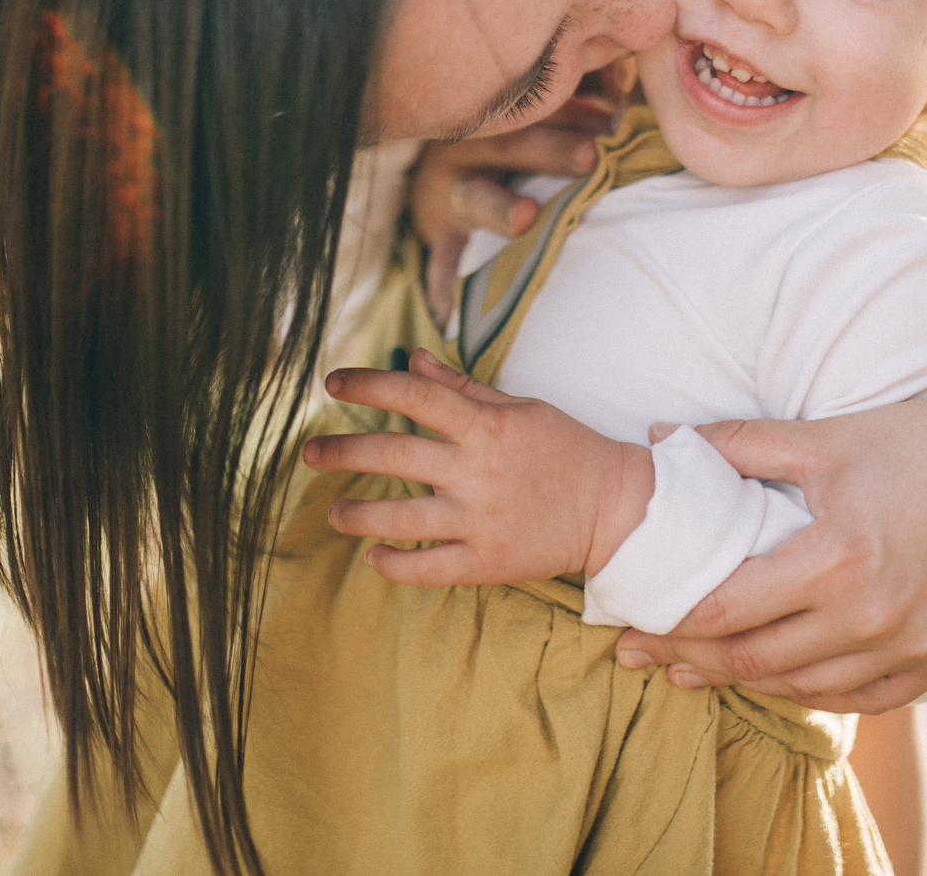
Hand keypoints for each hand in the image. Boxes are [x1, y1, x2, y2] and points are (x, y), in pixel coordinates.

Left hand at [300, 351, 653, 585]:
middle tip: (310, 452)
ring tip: (334, 512)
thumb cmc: (566, 449)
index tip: (332, 382)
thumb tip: (413, 359)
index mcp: (485, 426)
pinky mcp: (487, 561)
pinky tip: (373, 557)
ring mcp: (480, 519)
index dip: (368, 384)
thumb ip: (462, 388)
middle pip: (392, 454)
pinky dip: (394, 564)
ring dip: (357, 514)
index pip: (414, 395)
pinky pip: (428, 568)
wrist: (616, 508)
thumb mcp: (520, 408)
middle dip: (342, 451)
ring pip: (400, 517)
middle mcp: (477, 470)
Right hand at [407, 62, 632, 307]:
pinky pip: (441, 261)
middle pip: (512, 144)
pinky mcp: (440, 235)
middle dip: (551, 150)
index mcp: (501, 112)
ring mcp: (451, 192)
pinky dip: (444, 287)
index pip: (537, 104)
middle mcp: (471, 146)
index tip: (611, 113)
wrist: (438, 172)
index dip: (572, 107)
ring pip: (475, 197)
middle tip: (591, 156)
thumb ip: (582, 99)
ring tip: (526, 219)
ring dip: (501, 207)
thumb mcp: (533, 113)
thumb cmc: (509, 139)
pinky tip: (452, 313)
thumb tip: (635, 91)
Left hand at [615, 111, 926, 712]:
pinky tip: (780, 676)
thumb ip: (734, 444)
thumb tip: (654, 436)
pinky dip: (814, 691)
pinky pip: (862, 698)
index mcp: (836, 557)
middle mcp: (875, 615)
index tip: (627, 621)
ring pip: (805, 687)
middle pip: (756, 660)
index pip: (727, 612)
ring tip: (699, 668)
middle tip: (643, 655)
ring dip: (747, 682)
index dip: (669, 621)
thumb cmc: (913, 436)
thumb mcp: (822, 434)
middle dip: (691, 660)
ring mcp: (914, 646)